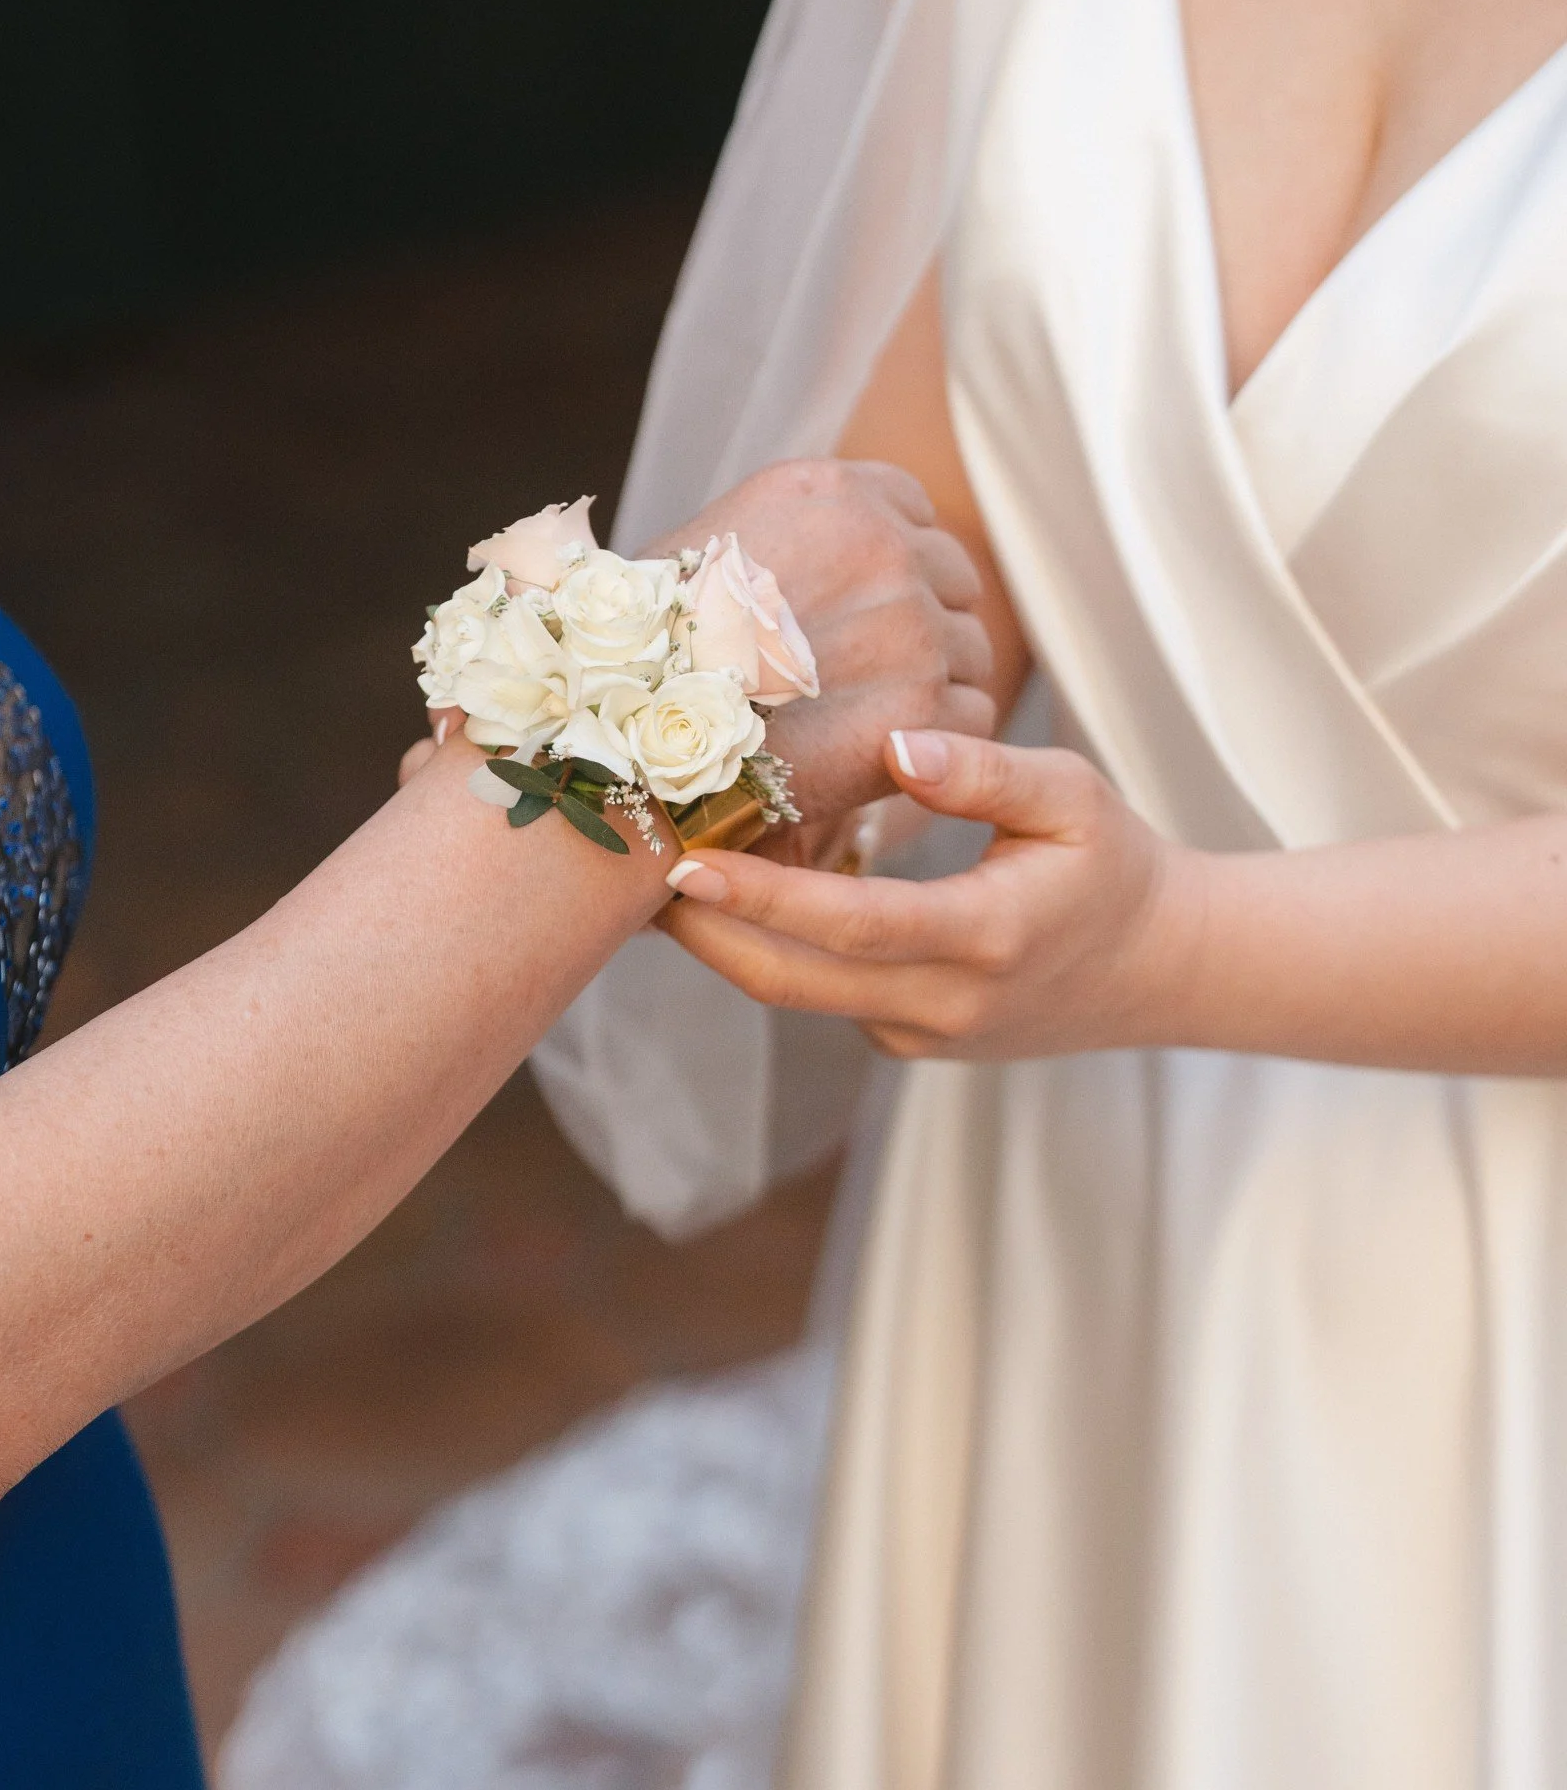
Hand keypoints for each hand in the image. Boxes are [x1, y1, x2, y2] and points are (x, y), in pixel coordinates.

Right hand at [652, 458, 996, 844]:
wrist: (632, 742)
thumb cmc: (649, 658)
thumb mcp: (711, 552)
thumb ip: (791, 543)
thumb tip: (826, 574)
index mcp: (829, 493)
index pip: (914, 511)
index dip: (894, 565)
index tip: (860, 611)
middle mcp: (881, 545)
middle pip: (953, 579)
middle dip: (918, 626)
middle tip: (860, 679)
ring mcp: (910, 623)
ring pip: (970, 650)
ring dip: (932, 685)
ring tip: (859, 724)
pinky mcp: (924, 706)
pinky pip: (974, 713)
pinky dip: (938, 741)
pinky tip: (879, 754)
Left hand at [659, 729, 1206, 1059]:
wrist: (1155, 970)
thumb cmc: (1111, 864)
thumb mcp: (1073, 796)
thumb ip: (984, 771)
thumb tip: (899, 743)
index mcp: (988, 938)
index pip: (853, 926)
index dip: (762, 900)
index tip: (686, 864)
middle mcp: (945, 1006)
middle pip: (792, 982)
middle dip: (704, 934)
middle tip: (633, 866)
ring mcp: (919, 1037)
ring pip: (796, 993)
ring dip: (727, 940)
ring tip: (669, 861)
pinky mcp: (904, 1045)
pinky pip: (821, 996)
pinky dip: (776, 947)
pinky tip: (742, 887)